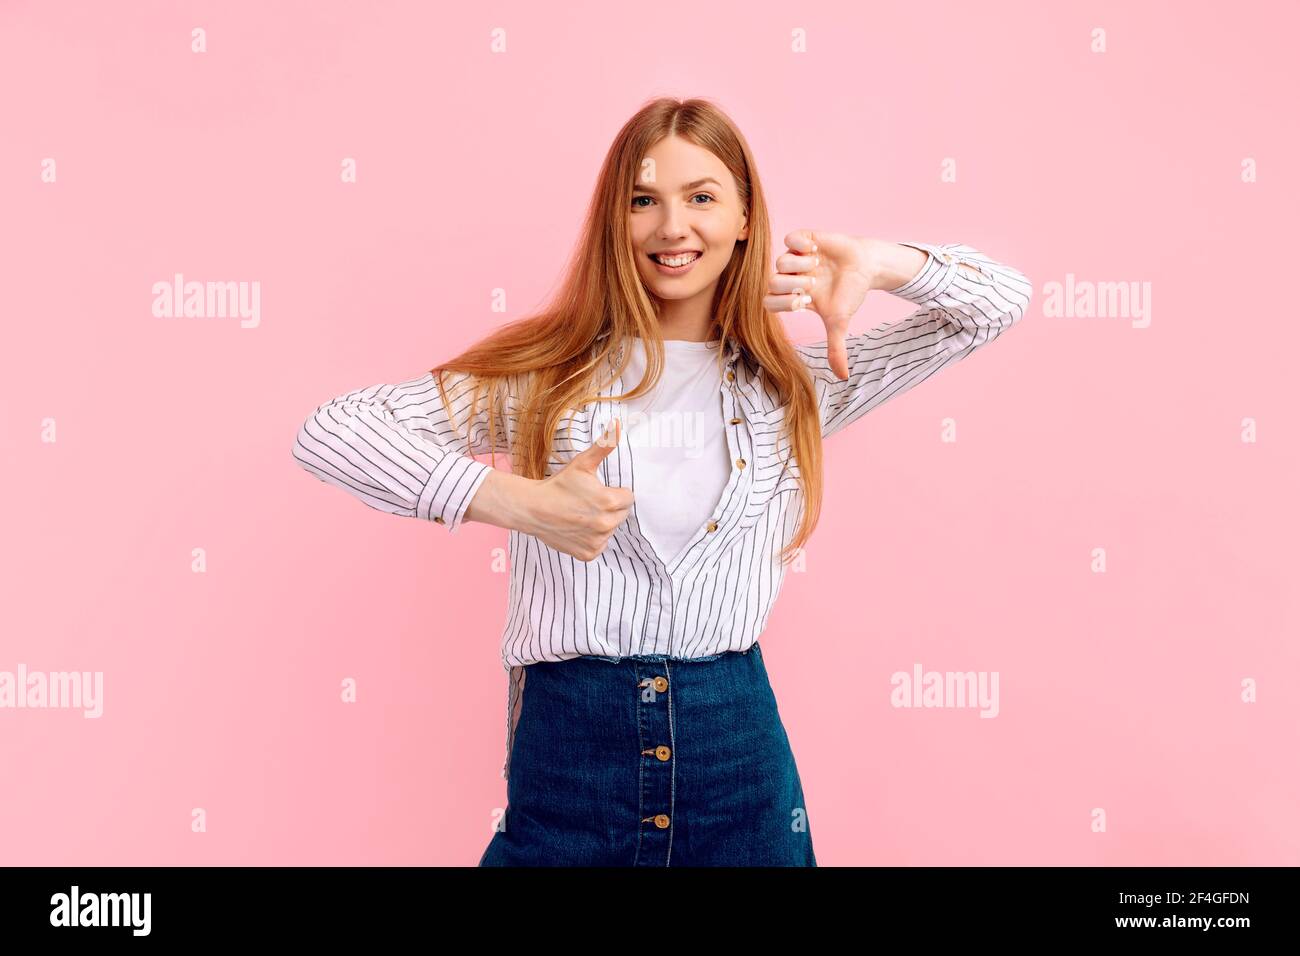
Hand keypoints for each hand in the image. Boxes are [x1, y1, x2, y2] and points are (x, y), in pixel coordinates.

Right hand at [520, 418, 634, 560]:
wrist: (532, 509)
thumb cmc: (558, 485)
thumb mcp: (582, 463)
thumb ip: (604, 446)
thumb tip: (618, 426)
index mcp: (610, 501)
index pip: (628, 497)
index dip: (614, 492)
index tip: (597, 491)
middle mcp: (607, 524)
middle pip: (621, 515)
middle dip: (609, 508)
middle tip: (588, 502)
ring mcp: (598, 541)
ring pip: (610, 530)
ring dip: (601, 523)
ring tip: (580, 514)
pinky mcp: (589, 554)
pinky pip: (599, 545)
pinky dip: (591, 538)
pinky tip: (577, 528)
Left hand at [765, 230, 876, 379]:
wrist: (865, 267)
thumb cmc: (849, 294)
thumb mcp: (840, 322)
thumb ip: (836, 348)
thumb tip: (843, 377)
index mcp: (792, 297)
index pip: (768, 303)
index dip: (784, 304)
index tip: (806, 302)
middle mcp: (790, 277)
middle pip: (771, 282)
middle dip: (792, 286)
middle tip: (814, 284)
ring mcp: (796, 258)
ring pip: (780, 261)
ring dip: (801, 266)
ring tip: (818, 266)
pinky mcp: (805, 239)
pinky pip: (790, 238)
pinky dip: (801, 245)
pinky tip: (817, 250)